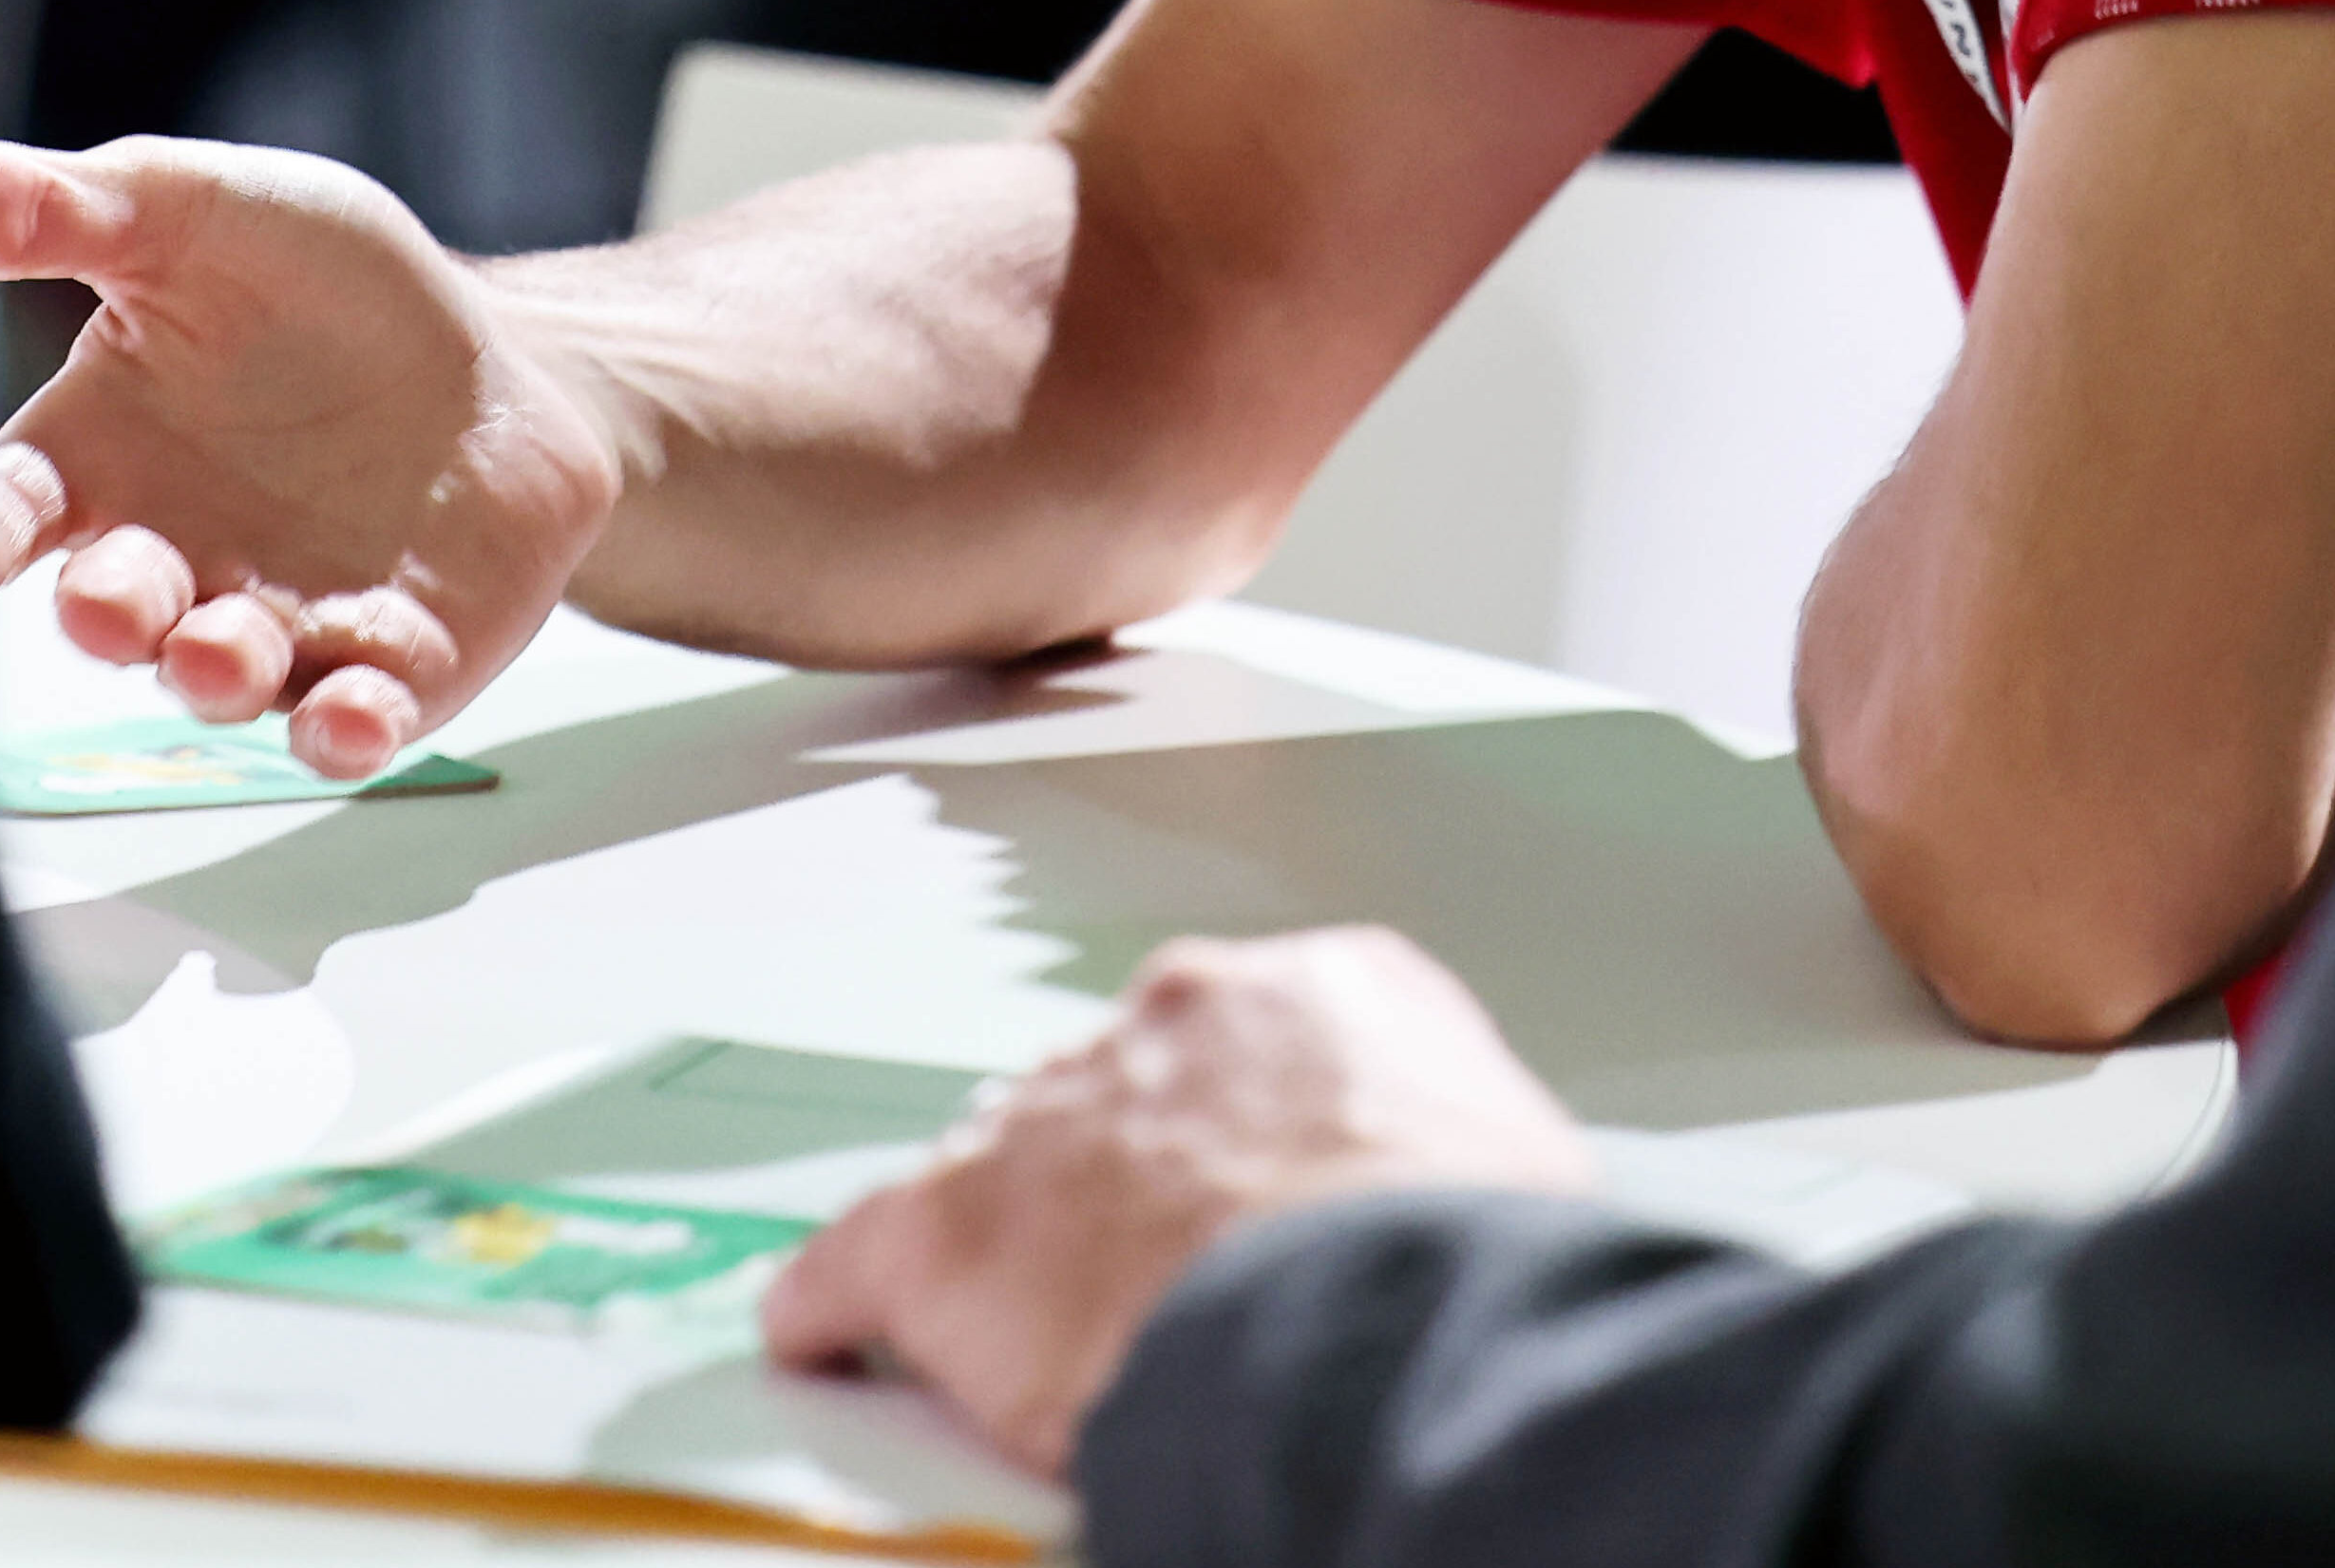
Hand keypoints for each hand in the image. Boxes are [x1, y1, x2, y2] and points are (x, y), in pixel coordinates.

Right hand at [0, 136, 628, 777]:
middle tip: (107, 602)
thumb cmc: (320, 285)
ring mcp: (277, 625)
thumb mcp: (189, 211)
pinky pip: (353, 718)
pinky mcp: (390, 668)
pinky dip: (345, 730)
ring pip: (222, 676)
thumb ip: (53, 207)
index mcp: (100, 455)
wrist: (494, 358)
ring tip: (218, 651)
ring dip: (212, 672)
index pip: (8, 506)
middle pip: (111, 608)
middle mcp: (170, 558)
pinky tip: (348, 722)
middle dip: (105, 612)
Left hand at [761, 932, 1596, 1478]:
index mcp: (1324, 994)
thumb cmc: (1468, 1265)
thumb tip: (1463, 1238)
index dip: (1244, 1151)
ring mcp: (1053, 1112)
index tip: (1244, 1207)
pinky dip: (837, 1305)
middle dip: (1124, 1191)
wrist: (1375, 1321)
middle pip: (1114, 1102)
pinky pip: (858, 1259)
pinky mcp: (951, 1230)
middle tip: (1153, 1292)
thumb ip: (1445, 1170)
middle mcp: (1174, 1023)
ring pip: (999, 1173)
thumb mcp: (1514, 1174)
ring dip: (1013, 1252)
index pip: (1254, 1053)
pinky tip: (820, 1334)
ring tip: (1027, 1340)